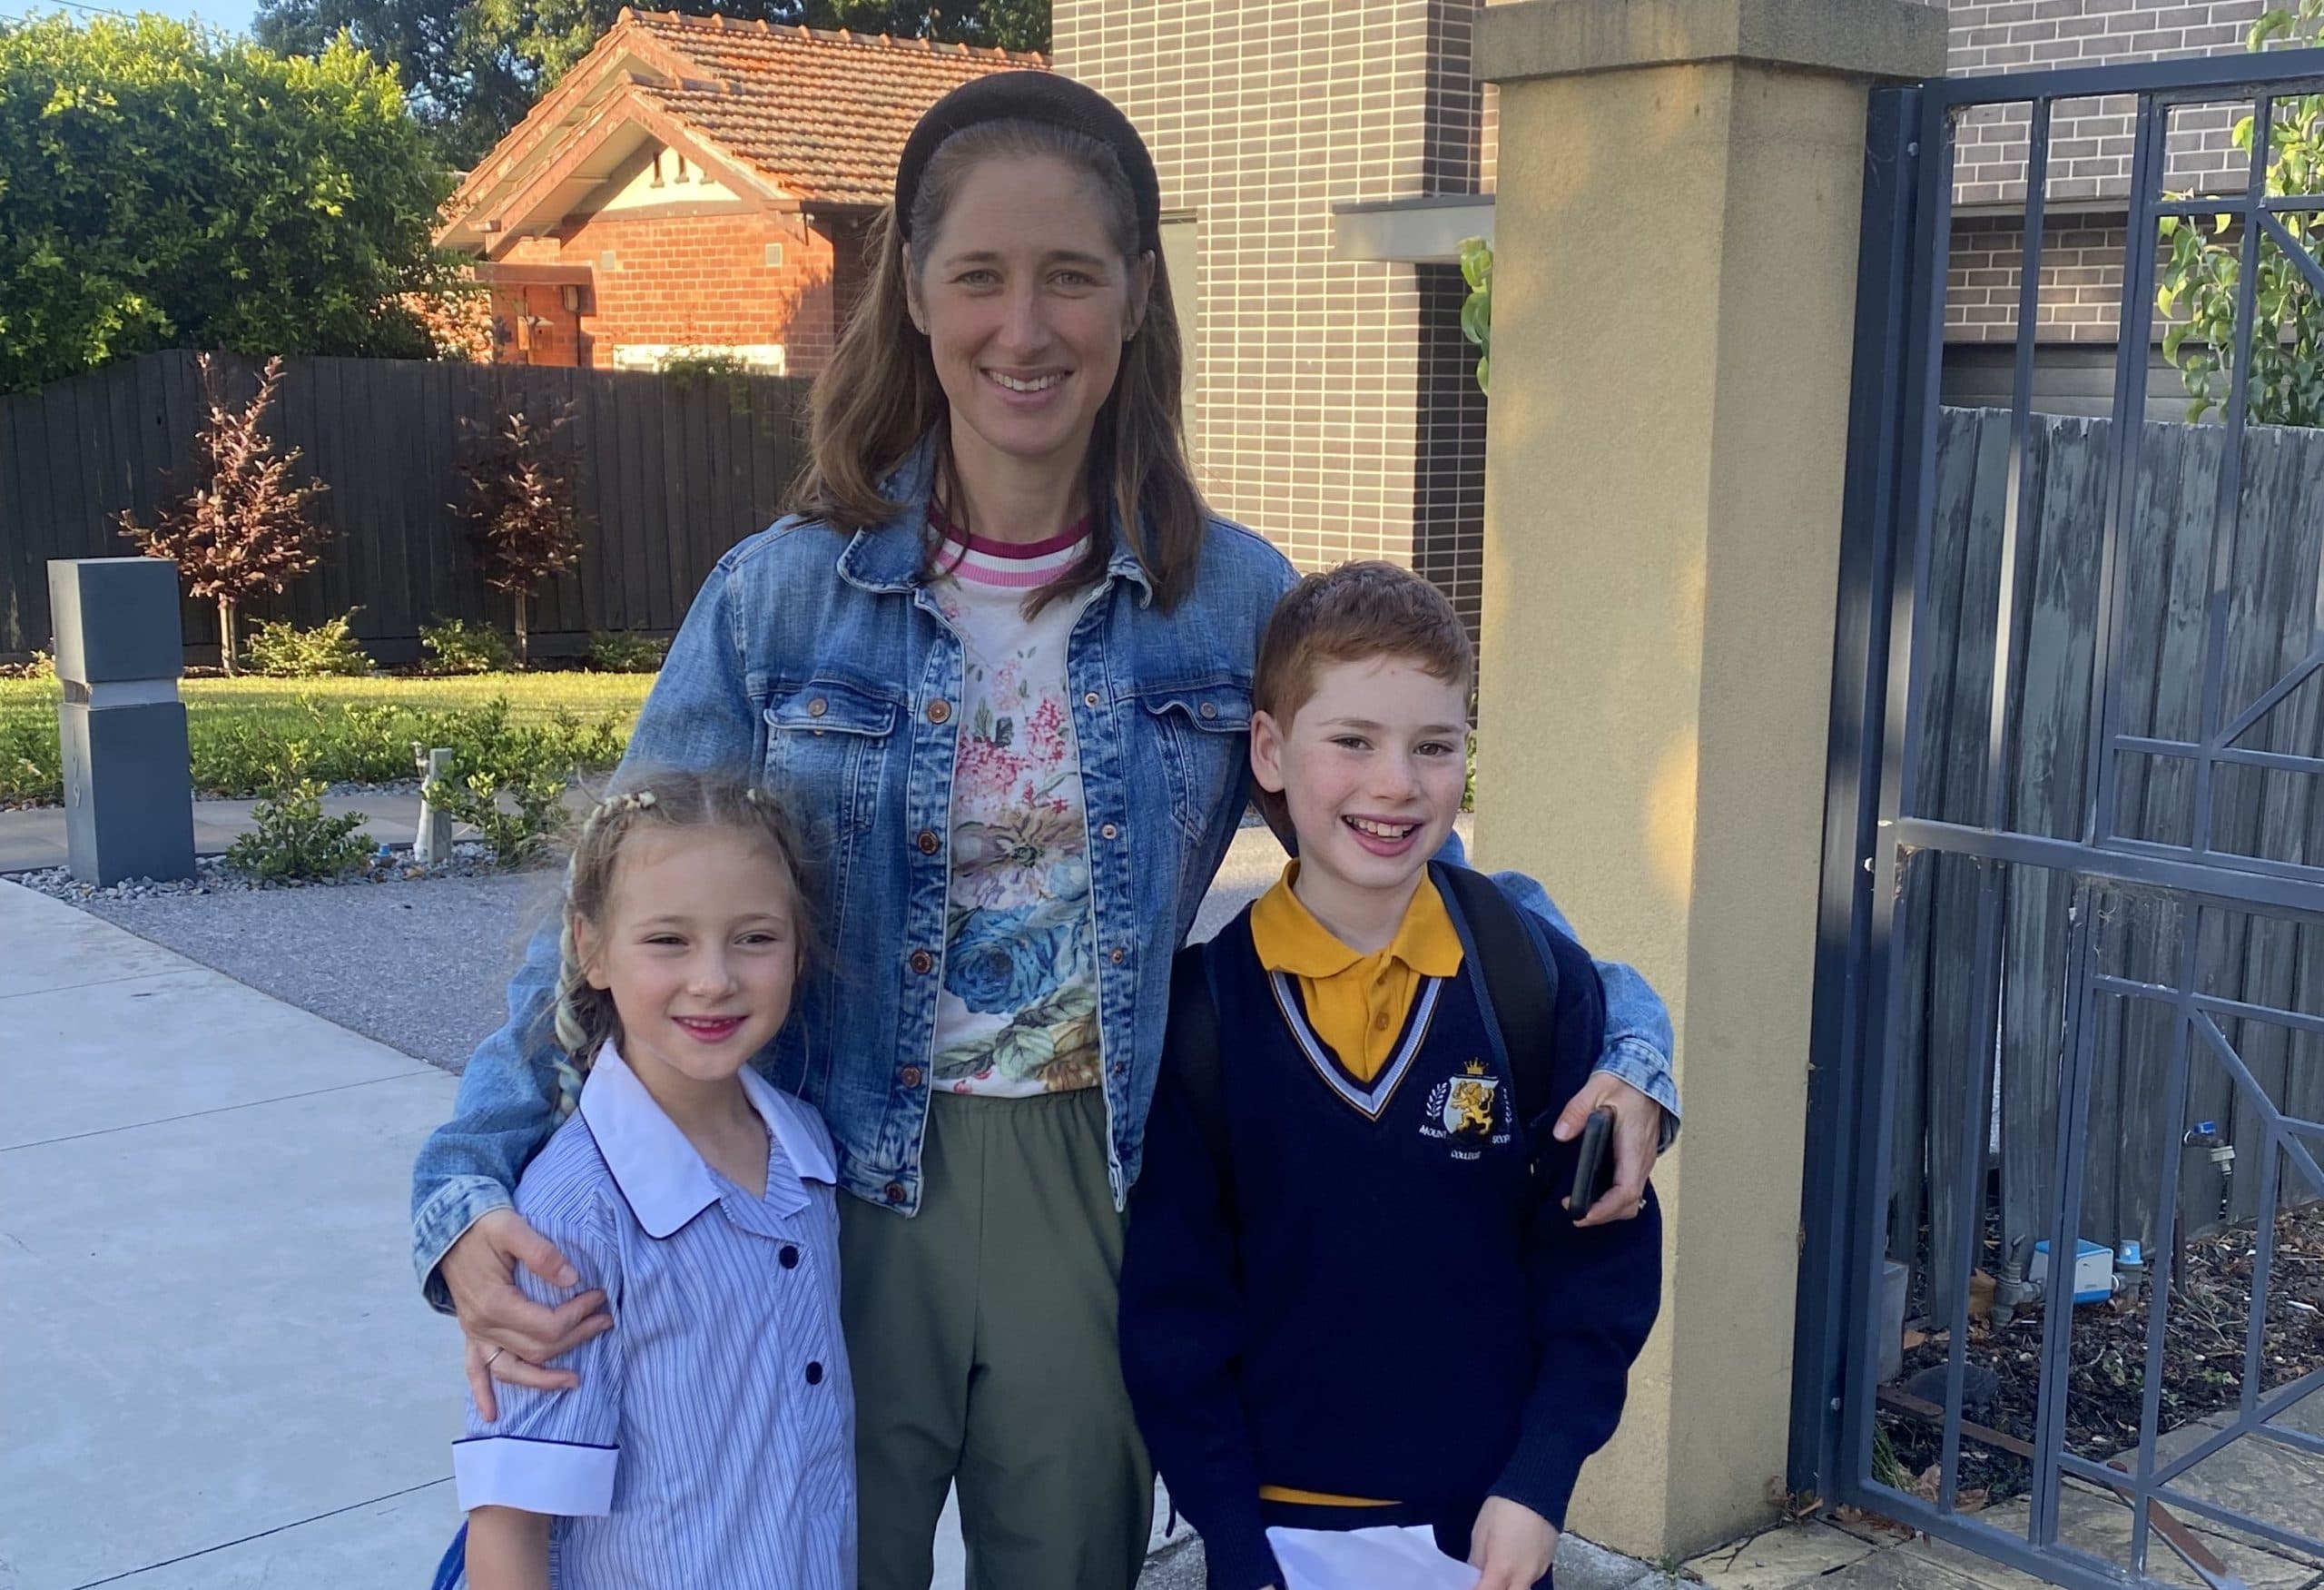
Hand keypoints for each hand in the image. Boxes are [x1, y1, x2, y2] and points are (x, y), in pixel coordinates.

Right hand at [442, 1208, 610, 1420]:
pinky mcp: (472, 1332)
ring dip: (543, 1378)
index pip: (547, 1325)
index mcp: (495, 1303)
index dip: (578, 1315)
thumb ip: (541, 1252)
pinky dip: (482, 1393)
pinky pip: (474, 1370)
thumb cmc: (481, 1225)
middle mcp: (483, 1326)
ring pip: (513, 1368)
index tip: (599, 1297)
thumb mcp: (511, 1228)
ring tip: (574, 1380)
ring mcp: (476, 1333)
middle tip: (605, 1320)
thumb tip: (571, 1279)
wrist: (448, 1226)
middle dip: (575, 1337)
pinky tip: (491, 1415)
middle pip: (538, 1348)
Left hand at [1469, 1496, 1557, 1589]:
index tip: (1472, 1583)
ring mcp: (1538, 1572)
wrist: (1537, 1491)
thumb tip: (1476, 1575)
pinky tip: (1514, 1562)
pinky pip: (1531, 1578)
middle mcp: (1522, 1576)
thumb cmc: (1502, 1509)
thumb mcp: (1480, 1533)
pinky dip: (1520, 1577)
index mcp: (1501, 1569)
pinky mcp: (1548, 1564)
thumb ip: (1477, 1561)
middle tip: (1487, 1580)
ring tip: (1499, 1571)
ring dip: (1509, 1585)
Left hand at [1553, 1073, 1661, 1226]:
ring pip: (1632, 1198)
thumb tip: (1561, 1133)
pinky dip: (1614, 1197)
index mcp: (1634, 1147)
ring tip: (1581, 1205)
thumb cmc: (1625, 1082)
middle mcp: (1643, 1159)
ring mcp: (1644, 1160)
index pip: (1625, 1192)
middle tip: (1574, 1213)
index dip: (1604, 1210)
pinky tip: (1594, 1190)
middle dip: (1603, 1215)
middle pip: (1629, 1204)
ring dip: (1609, 1209)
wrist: (1647, 1073)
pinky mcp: (1639, 1157)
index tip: (1581, 1214)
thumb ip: (1577, 1110)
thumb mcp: (1597, 1088)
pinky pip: (1630, 1186)